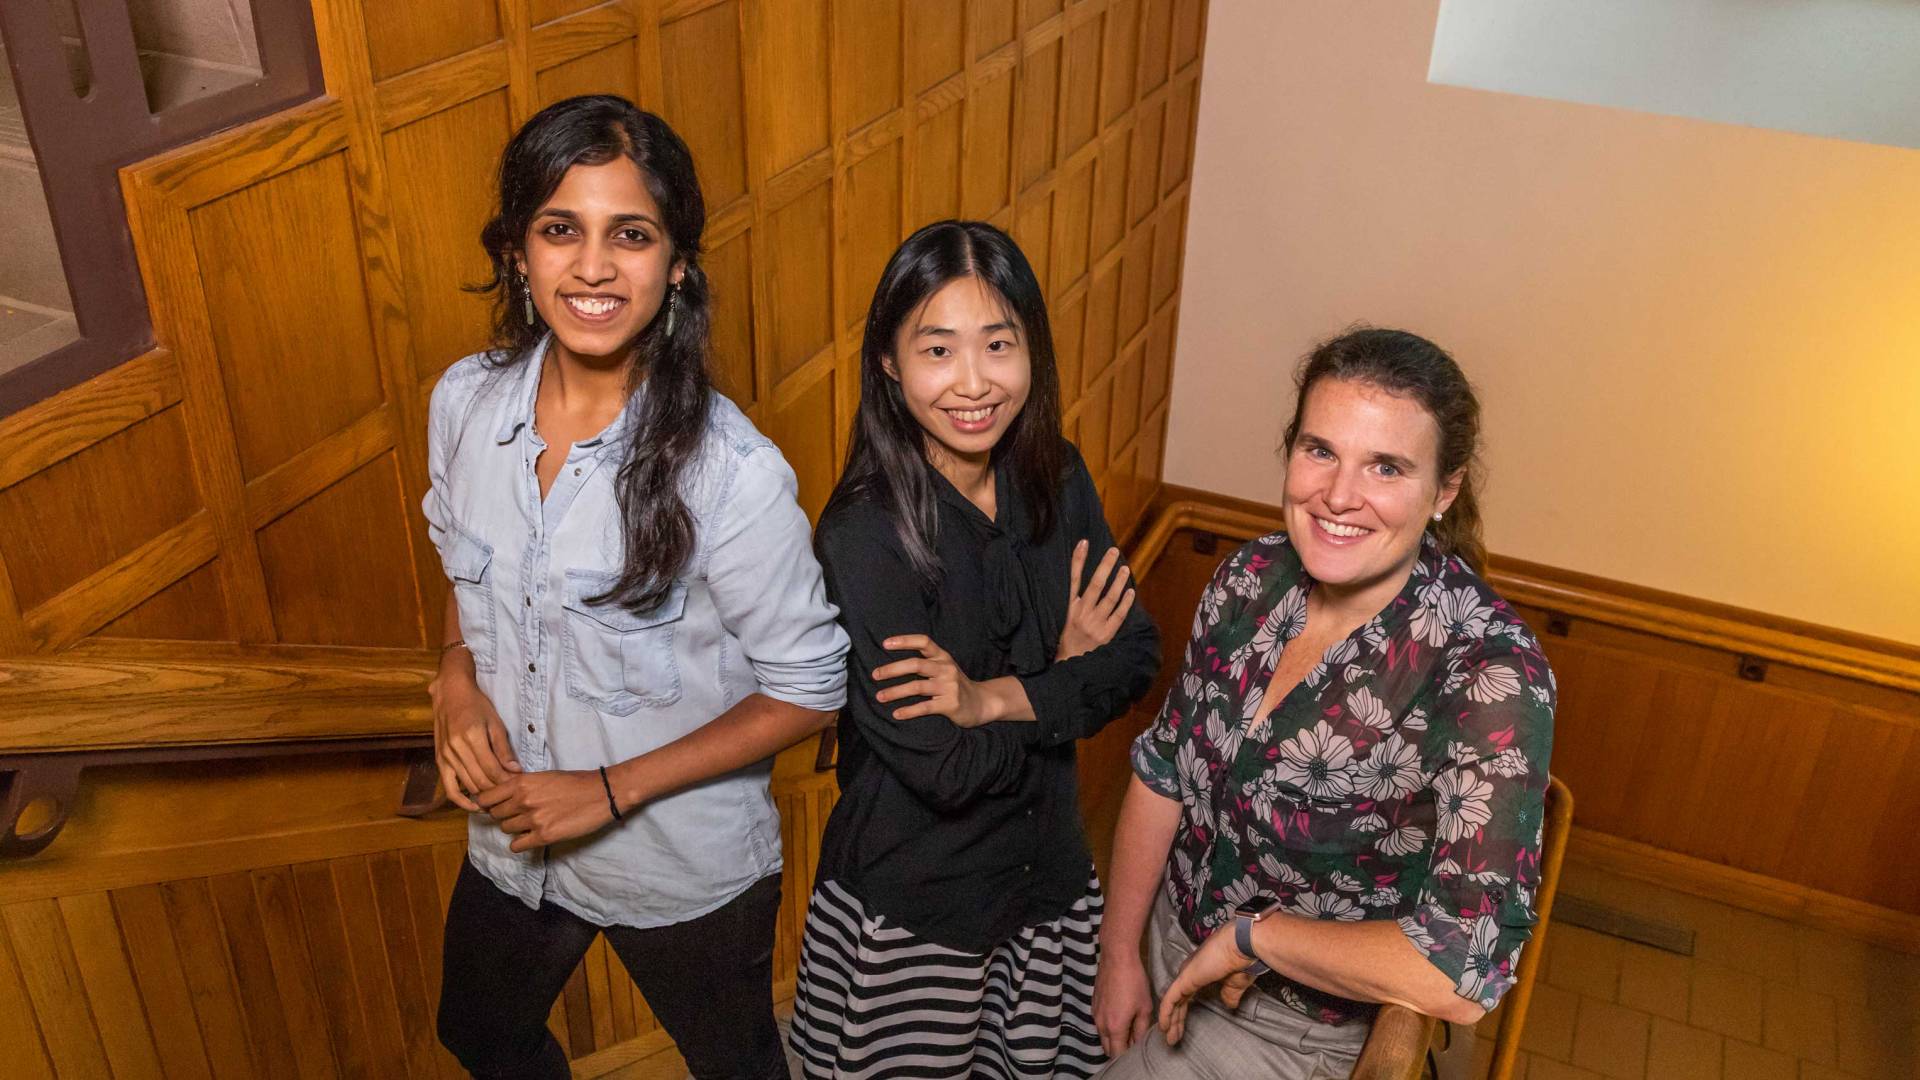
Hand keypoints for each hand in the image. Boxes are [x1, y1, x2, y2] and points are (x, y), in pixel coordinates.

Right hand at [430, 654, 520, 811]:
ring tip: (500, 799)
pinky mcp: (439, 761)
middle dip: (499, 790)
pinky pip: (449, 788)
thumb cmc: (476, 705)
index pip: (493, 770)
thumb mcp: (495, 722)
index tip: (519, 786)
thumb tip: (516, 771)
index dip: (508, 781)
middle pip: (481, 780)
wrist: (450, 694)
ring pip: (468, 785)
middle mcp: (456, 749)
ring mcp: (446, 756)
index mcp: (472, 737)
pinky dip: (462, 801)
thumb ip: (504, 749)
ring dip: (485, 795)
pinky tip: (475, 806)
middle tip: (513, 794)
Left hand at [474, 770, 615, 852]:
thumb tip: (501, 796)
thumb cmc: (575, 782)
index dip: (486, 804)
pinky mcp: (544, 836)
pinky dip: (522, 843)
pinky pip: (516, 846)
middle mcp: (523, 800)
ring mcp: (533, 819)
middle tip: (519, 814)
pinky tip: (532, 837)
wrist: (602, 793)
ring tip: (531, 823)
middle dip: (504, 815)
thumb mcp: (543, 776)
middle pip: (495, 815)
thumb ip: (521, 786)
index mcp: (521, 782)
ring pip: (506, 830)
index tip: (494, 806)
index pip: (485, 798)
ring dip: (515, 828)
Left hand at [874, 635, 999, 727]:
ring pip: (917, 686)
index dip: (904, 640)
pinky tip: (896, 714)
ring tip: (880, 697)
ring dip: (895, 692)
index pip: (923, 642)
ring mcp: (949, 687)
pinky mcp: (950, 705)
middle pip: (916, 664)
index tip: (885, 644)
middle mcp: (946, 669)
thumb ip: (925, 663)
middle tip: (875, 675)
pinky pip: (925, 707)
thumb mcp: (944, 668)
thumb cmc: (954, 685)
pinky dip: (908, 711)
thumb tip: (892, 663)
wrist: (982, 703)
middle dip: (892, 669)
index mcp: (943, 657)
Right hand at [1057, 540, 1134, 660]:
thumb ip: (1076, 601)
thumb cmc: (1069, 638)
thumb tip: (1090, 580)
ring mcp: (1095, 624)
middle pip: (1094, 585)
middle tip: (1114, 551)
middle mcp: (1081, 613)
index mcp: (1070, 607)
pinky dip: (1125, 603)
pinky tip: (1130, 591)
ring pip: (1109, 598)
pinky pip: (1118, 615)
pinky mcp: (1106, 635)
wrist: (1071, 664)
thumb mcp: (1067, 617)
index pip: (1073, 579)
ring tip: (1125, 568)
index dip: (1078, 560)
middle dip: (1105, 566)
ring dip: (1118, 582)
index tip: (1084, 543)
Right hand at [1093, 951, 1154, 1056]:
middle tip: (1134, 1044)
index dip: (1128, 1057)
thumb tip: (1139, 1043)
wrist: (1117, 958)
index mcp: (1115, 1028)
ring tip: (1129, 1030)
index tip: (1137, 1053)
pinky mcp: (1094, 1005)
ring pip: (1103, 1037)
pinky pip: (1100, 1024)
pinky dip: (1109, 1027)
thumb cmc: (1134, 981)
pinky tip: (1120, 1016)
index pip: (1117, 1054)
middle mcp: (1101, 1024)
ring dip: (1114, 1039)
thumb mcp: (1144, 1008)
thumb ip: (1141, 1029)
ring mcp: (1095, 1014)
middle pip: (1107, 1049)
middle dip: (1119, 1050)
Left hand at [1157, 924, 1259, 1045]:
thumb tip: (1229, 1004)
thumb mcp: (1236, 983)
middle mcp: (1190, 973)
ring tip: (1169, 1039)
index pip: (1186, 996)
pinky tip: (1164, 1027)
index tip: (1181, 1029)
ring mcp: (1186, 975)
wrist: (1242, 946)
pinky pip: (1170, 999)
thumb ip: (1230, 994)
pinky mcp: (1185, 979)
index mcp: (1201, 972)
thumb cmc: (1242, 960)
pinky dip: (1166, 1014)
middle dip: (1175, 1021)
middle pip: (1178, 1001)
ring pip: (1173, 1002)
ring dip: (1170, 1022)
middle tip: (1172, 1039)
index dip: (1182, 1013)